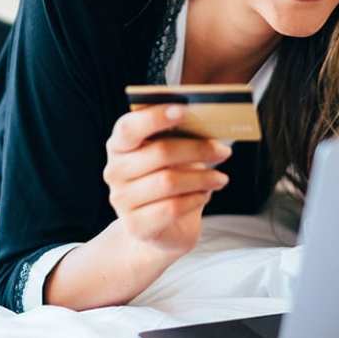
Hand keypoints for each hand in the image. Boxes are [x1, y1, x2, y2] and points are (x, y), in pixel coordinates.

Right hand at [103, 104, 232, 256]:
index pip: (129, 127)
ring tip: (220, 178)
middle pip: (159, 153)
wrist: (162, 227)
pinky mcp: (135, 225)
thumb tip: (208, 125)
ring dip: (202, 178)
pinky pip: (172, 208)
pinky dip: (195, 199)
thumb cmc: (169, 179)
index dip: (154, 117)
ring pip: (169, 181)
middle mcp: (115, 171)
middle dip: (198, 149)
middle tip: (223, 151)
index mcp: (119, 145)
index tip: (184, 109)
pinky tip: (204, 195)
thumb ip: (181, 137)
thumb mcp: (173, 154)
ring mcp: (121, 200)